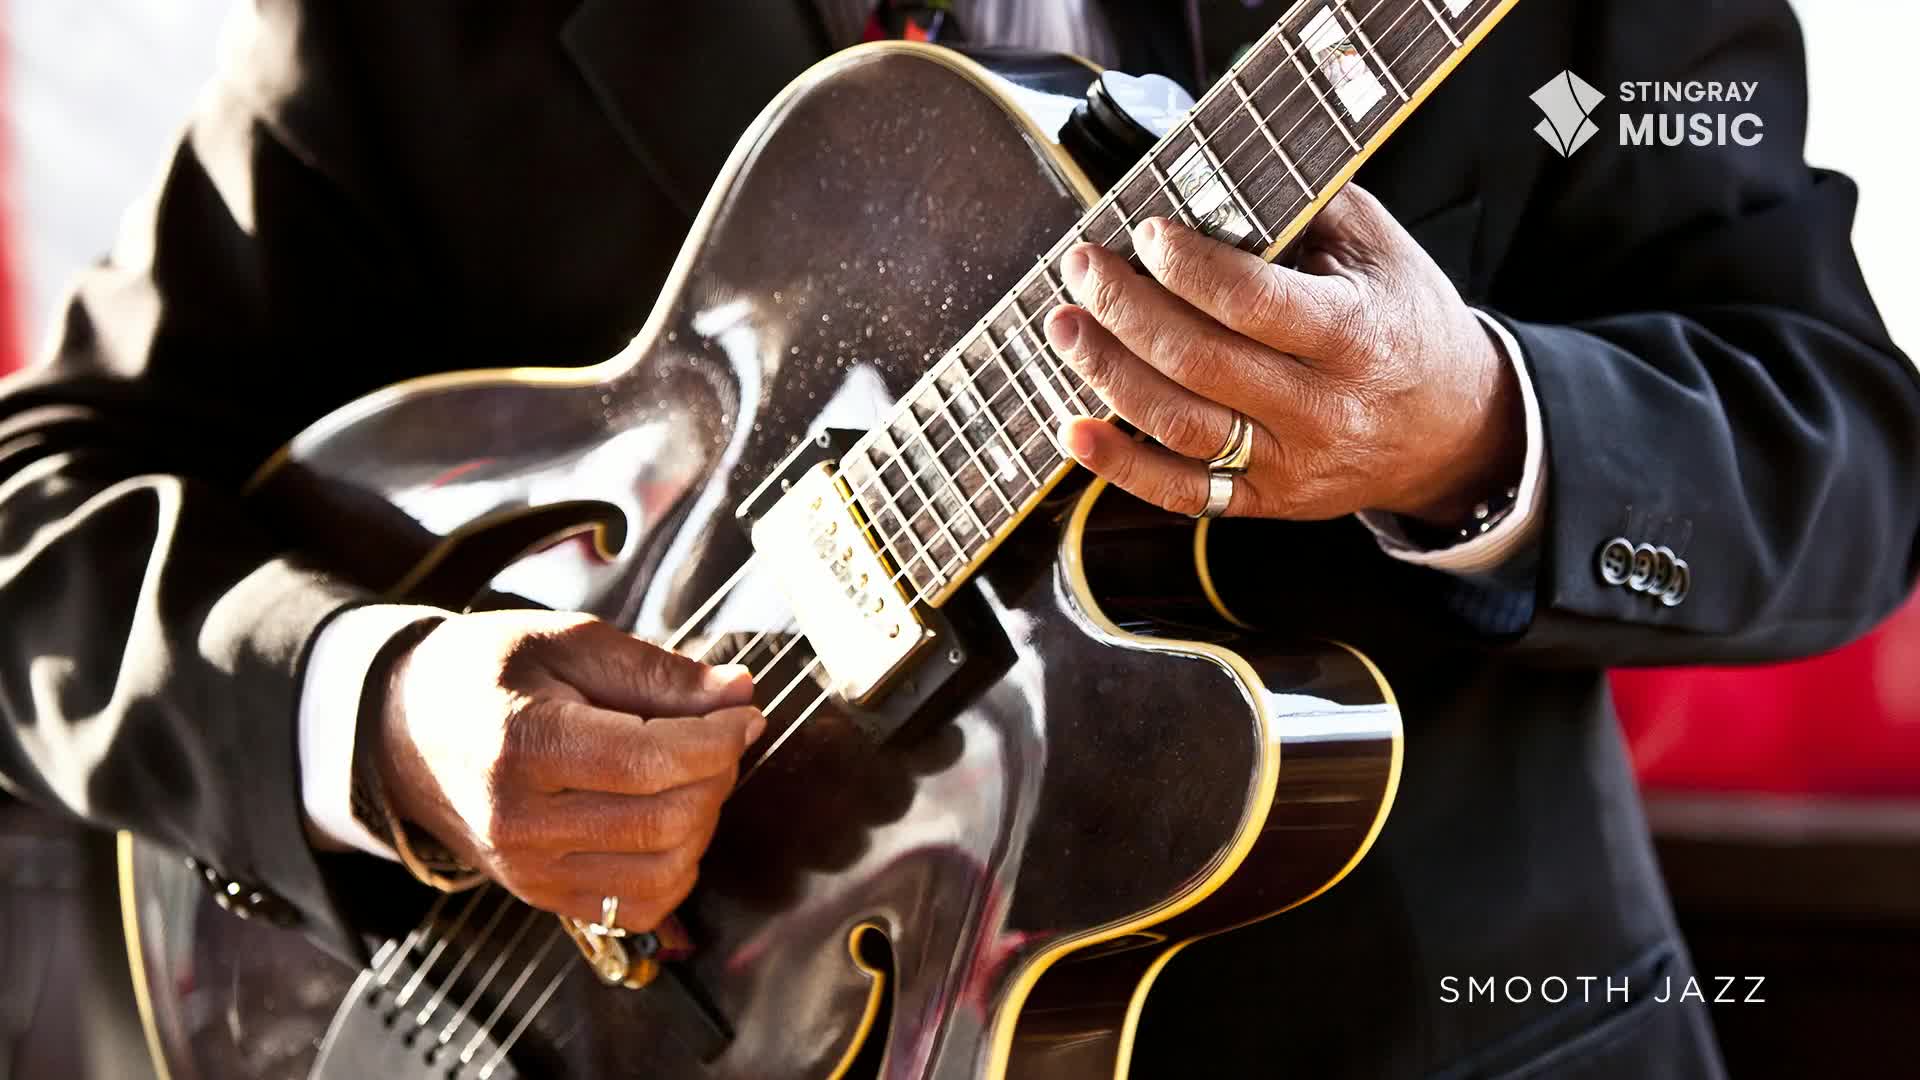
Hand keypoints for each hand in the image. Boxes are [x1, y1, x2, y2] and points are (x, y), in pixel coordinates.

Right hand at [371, 610, 763, 931]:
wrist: (402, 731)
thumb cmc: (484, 674)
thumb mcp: (565, 642)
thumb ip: (656, 672)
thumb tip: (739, 690)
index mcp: (521, 746)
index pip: (650, 761)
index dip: (717, 739)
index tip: (744, 713)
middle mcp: (521, 822)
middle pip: (665, 819)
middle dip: (718, 774)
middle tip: (721, 735)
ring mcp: (528, 871)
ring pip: (663, 870)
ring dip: (704, 820)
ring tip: (692, 773)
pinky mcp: (539, 897)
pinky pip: (638, 907)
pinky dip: (676, 870)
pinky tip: (669, 822)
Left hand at [1044, 183, 1522, 524]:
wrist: (1453, 428)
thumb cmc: (1402, 320)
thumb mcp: (1378, 248)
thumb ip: (1301, 210)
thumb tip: (1205, 180)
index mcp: (1353, 335)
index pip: (1255, 302)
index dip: (1189, 267)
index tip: (1146, 232)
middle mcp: (1321, 407)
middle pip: (1200, 362)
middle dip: (1126, 310)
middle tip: (1083, 269)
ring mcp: (1289, 463)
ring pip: (1179, 425)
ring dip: (1108, 373)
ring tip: (1065, 327)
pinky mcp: (1264, 500)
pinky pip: (1181, 491)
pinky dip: (1119, 466)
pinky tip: (1074, 431)